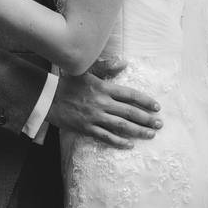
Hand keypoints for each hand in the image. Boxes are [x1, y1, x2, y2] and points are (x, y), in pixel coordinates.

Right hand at [47, 60, 161, 148]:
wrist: (48, 97)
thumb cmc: (67, 82)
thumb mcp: (86, 70)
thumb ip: (106, 66)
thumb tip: (124, 62)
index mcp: (103, 88)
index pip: (130, 94)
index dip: (145, 101)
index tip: (157, 107)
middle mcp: (102, 103)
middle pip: (129, 112)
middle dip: (147, 119)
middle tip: (159, 124)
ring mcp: (95, 117)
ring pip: (121, 126)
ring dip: (138, 131)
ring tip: (150, 134)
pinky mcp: (87, 128)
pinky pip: (106, 137)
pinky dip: (119, 142)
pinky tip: (129, 144)